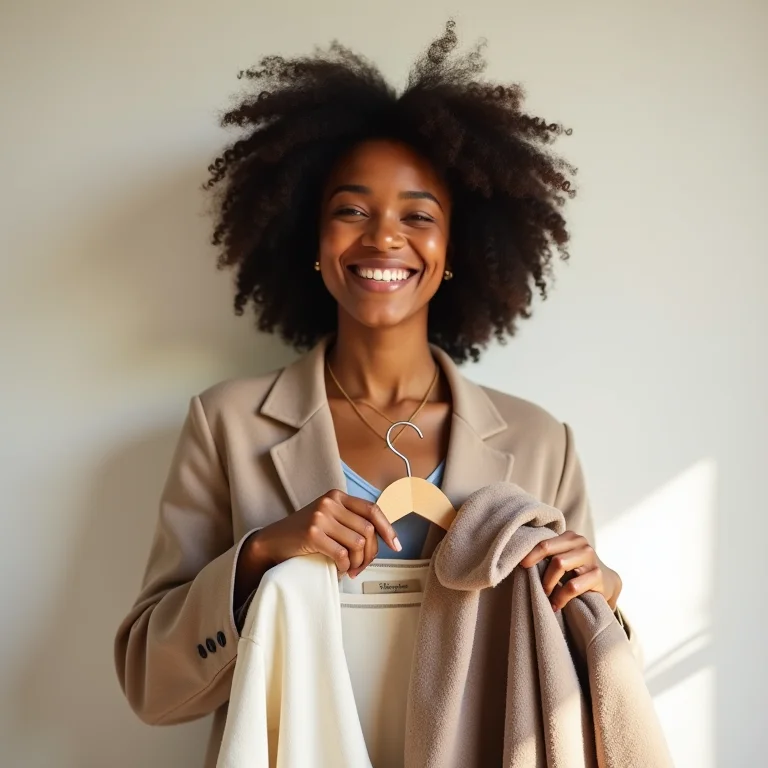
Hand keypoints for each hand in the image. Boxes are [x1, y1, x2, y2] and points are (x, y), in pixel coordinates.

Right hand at [249, 489, 400, 578]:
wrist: (272, 542)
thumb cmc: (303, 534)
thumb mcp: (328, 519)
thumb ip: (350, 522)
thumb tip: (380, 538)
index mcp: (337, 496)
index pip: (372, 510)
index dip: (388, 528)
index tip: (396, 545)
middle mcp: (330, 503)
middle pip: (368, 530)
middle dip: (370, 553)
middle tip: (362, 567)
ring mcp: (320, 516)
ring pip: (358, 543)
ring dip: (358, 562)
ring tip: (350, 570)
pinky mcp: (312, 533)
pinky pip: (342, 554)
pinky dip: (345, 566)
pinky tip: (340, 570)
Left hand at [520, 531, 621, 611]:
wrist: (608, 582)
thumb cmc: (578, 570)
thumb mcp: (564, 558)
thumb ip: (550, 555)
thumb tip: (520, 560)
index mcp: (570, 537)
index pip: (545, 543)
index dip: (531, 554)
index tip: (521, 565)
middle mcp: (581, 544)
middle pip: (551, 554)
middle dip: (541, 573)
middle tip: (537, 587)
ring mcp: (591, 558)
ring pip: (560, 565)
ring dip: (549, 584)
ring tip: (546, 597)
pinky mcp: (598, 575)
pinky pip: (572, 586)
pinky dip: (561, 597)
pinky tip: (557, 605)